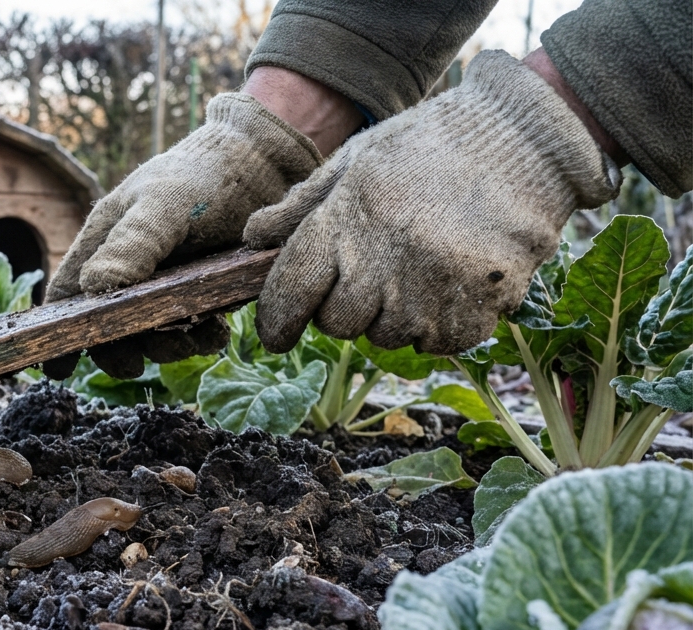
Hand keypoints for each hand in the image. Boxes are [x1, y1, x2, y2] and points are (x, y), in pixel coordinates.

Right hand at [44, 70, 345, 378]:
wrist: (265, 165)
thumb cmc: (204, 175)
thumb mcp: (165, 205)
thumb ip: (132, 244)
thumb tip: (93, 288)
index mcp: (104, 241)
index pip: (68, 294)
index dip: (59, 331)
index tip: (58, 370)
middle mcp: (127, 266)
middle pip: (107, 326)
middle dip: (122, 348)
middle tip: (139, 364)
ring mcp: (164, 282)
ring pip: (150, 334)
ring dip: (168, 347)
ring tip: (196, 337)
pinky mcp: (199, 291)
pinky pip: (189, 329)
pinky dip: (199, 339)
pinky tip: (216, 332)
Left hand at [246, 50, 620, 355]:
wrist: (526, 138)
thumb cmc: (430, 146)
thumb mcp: (357, 160)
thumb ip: (303, 204)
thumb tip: (253, 237)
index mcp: (346, 219)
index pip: (291, 291)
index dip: (276, 320)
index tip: (276, 334)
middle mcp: (385, 259)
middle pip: (338, 324)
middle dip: (341, 310)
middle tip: (367, 278)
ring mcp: (433, 287)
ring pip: (387, 337)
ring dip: (392, 316)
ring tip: (416, 270)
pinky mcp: (479, 306)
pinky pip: (438, 343)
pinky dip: (438, 325)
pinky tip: (448, 285)